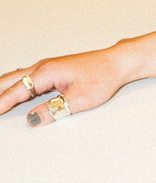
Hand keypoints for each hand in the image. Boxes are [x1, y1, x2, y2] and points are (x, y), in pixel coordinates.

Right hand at [0, 30, 155, 127]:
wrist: (116, 63)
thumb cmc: (102, 77)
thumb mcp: (79, 100)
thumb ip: (53, 110)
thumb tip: (32, 120)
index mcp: (46, 73)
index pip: (16, 90)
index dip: (1, 103)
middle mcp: (42, 67)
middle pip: (10, 80)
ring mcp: (46, 67)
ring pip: (16, 78)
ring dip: (4, 89)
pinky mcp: (52, 70)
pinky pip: (26, 77)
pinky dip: (15, 86)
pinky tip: (12, 92)